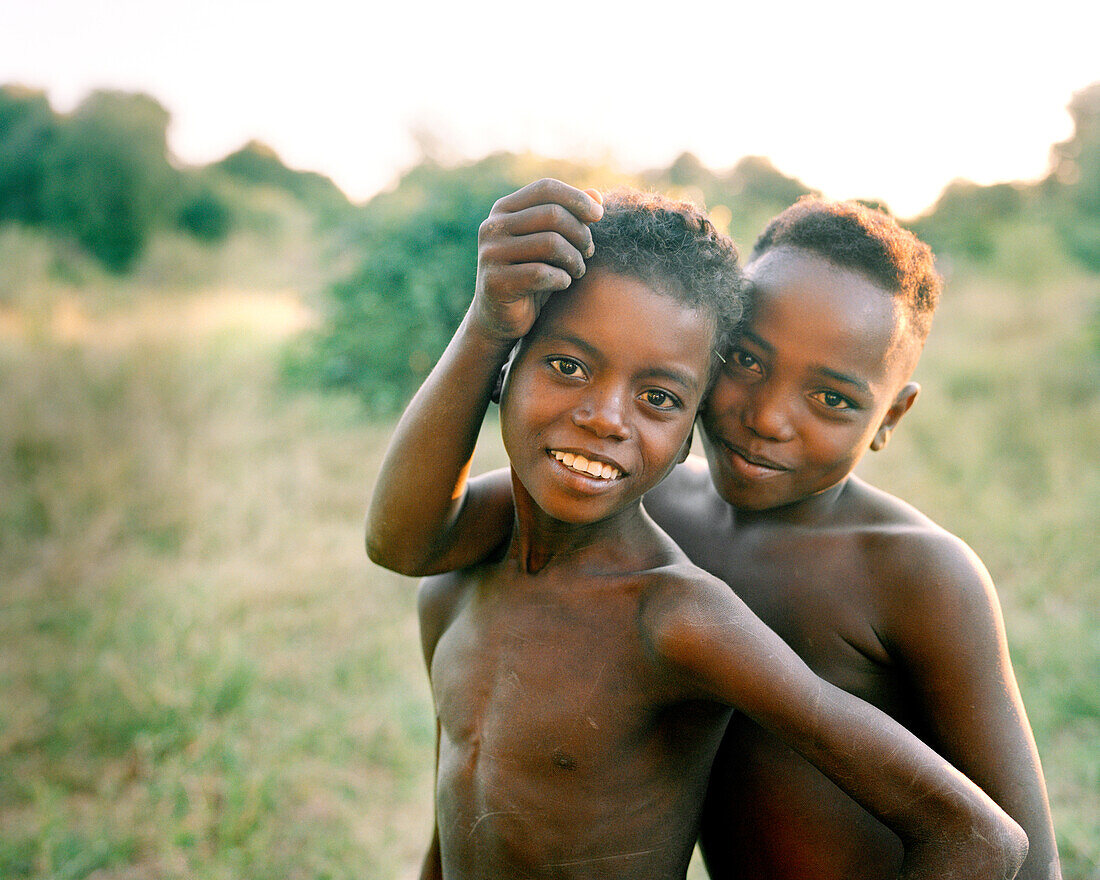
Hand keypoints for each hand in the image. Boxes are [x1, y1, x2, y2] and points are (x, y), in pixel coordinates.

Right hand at [471, 178, 602, 341]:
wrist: (500, 318)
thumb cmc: (532, 275)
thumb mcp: (552, 242)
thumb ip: (572, 217)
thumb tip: (597, 196)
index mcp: (504, 209)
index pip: (546, 188)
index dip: (577, 199)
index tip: (599, 216)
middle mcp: (492, 227)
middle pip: (552, 214)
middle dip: (580, 234)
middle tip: (588, 252)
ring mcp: (490, 254)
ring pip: (550, 243)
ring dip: (574, 259)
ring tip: (578, 270)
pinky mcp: (494, 282)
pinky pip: (542, 274)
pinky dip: (562, 279)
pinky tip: (563, 283)